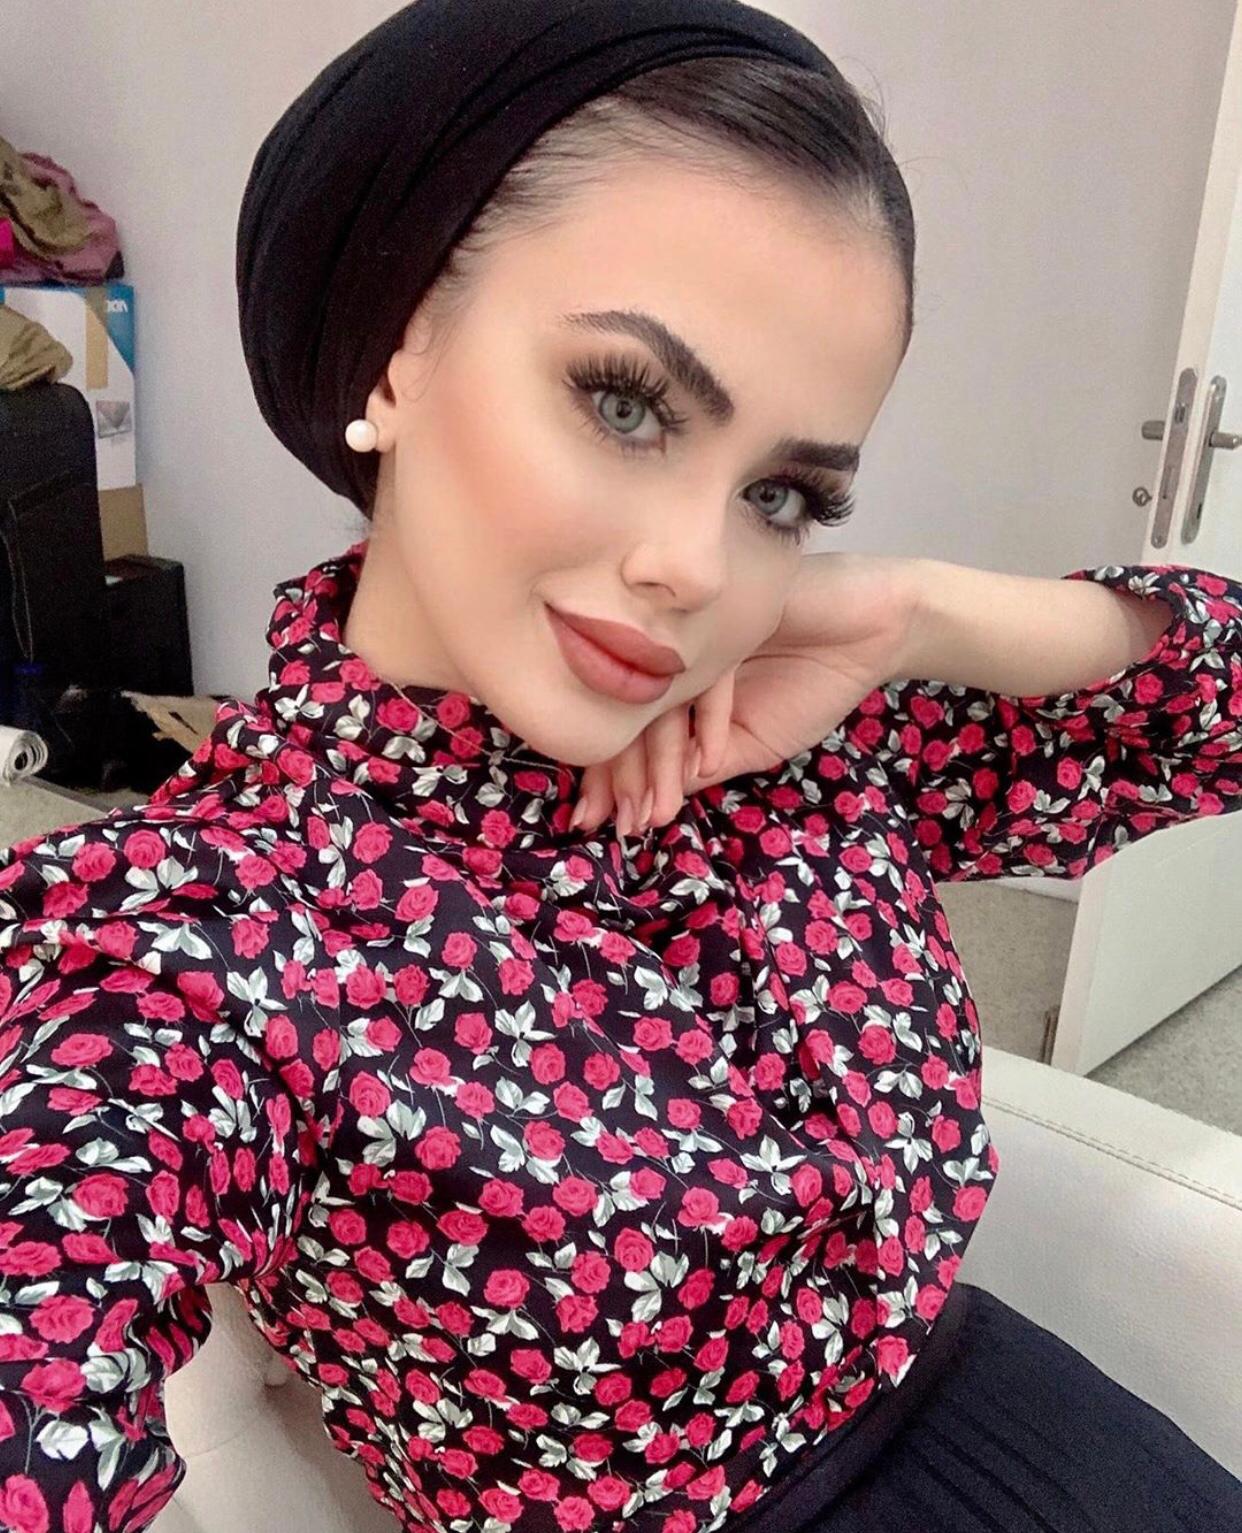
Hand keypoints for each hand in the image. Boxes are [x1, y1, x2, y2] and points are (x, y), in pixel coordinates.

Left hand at [570, 551, 926, 835]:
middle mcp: (676, 652)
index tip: (614, 826)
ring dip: (662, 760)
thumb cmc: (811, 684)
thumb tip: (647, 804)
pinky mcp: (728, 617)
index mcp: (675, 678)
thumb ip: (702, 767)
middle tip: (626, 825)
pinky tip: (710, 760)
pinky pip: (706, 674)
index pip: (630, 728)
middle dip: (625, 777)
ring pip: (661, 698)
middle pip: (631, 713)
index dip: (618, 779)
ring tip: (662, 809)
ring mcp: (698, 633)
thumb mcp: (751, 743)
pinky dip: (707, 721)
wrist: (871, 635)